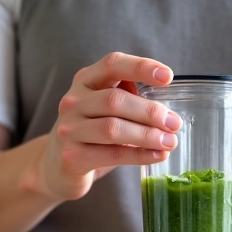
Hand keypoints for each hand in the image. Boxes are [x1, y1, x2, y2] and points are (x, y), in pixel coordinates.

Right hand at [40, 52, 182, 200]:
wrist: (57, 166)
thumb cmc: (92, 133)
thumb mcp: (105, 109)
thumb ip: (129, 101)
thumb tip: (169, 112)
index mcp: (85, 81)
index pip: (112, 65)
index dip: (141, 67)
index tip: (168, 77)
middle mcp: (73, 101)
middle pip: (115, 100)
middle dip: (150, 112)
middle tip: (174, 123)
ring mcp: (69, 129)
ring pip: (113, 128)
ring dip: (147, 135)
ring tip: (170, 141)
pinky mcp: (72, 156)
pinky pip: (112, 154)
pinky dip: (139, 155)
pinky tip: (157, 155)